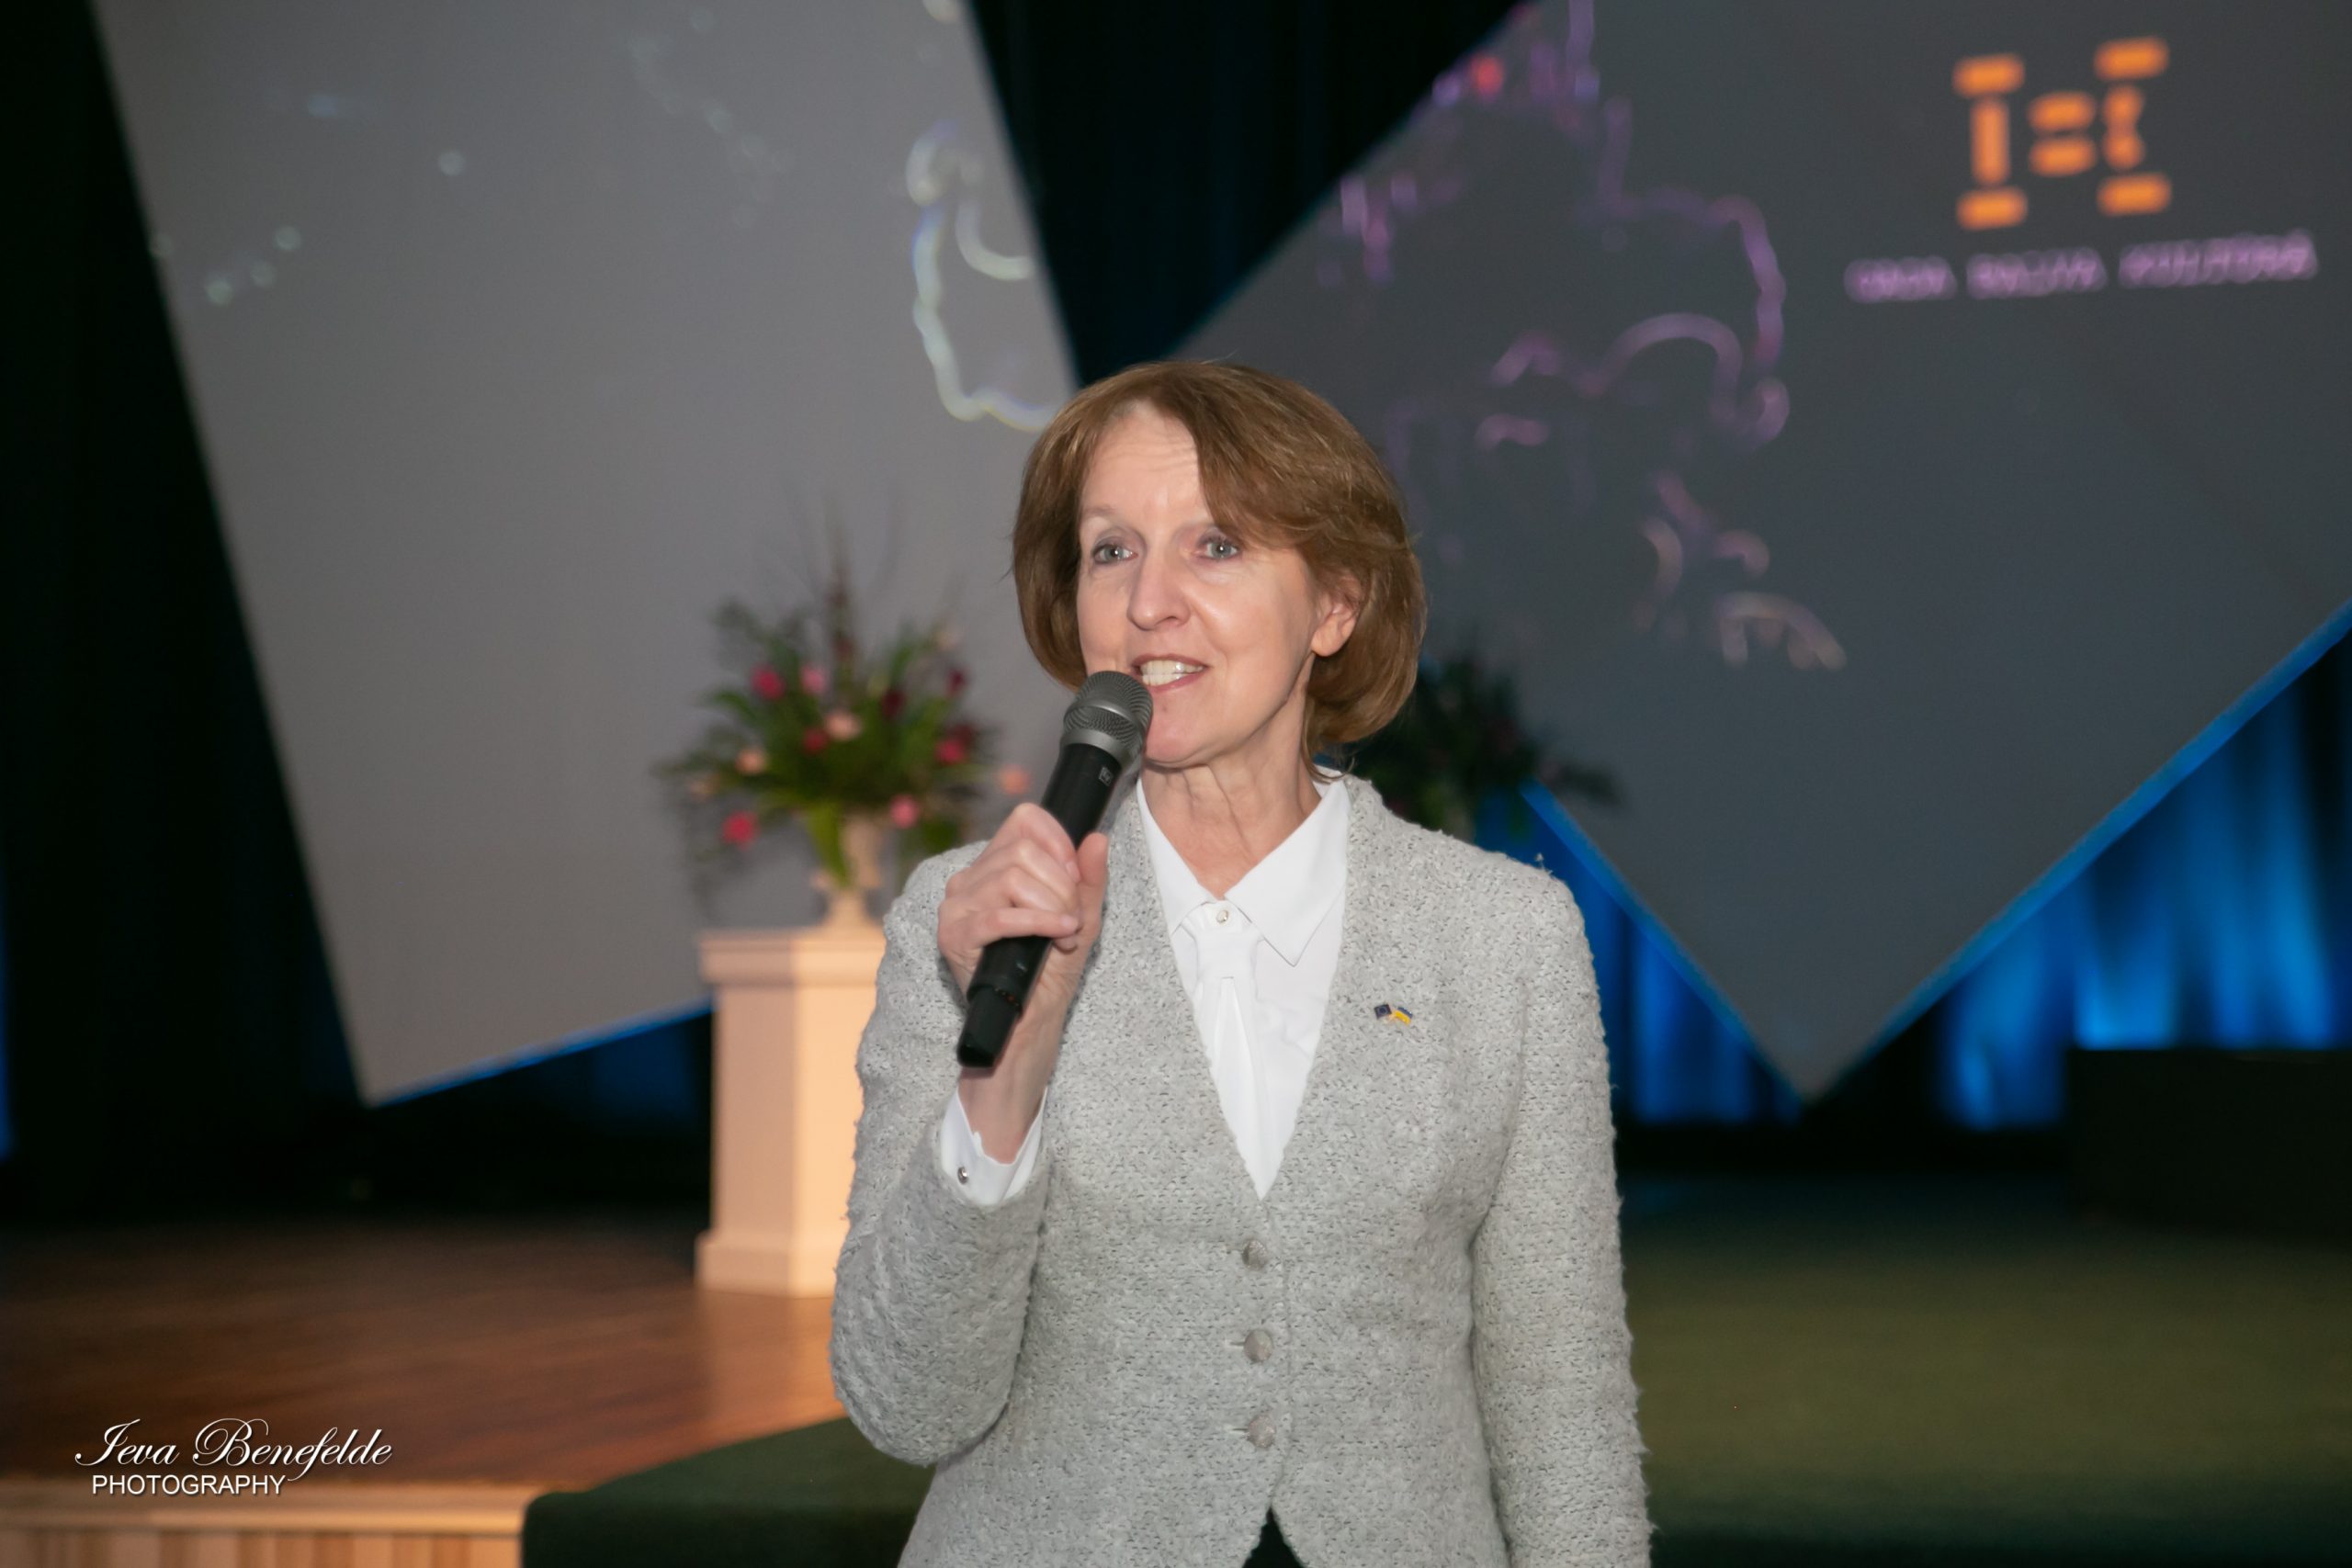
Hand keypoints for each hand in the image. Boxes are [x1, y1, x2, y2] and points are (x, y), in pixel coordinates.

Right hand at [937, 805, 1110, 1128]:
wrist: (1029, 1022)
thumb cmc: (1051, 968)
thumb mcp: (1081, 916)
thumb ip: (1090, 878)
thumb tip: (1098, 838)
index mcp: (994, 865)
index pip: (1024, 819)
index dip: (1058, 841)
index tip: (1075, 877)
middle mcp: (968, 879)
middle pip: (1023, 851)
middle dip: (1062, 886)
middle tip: (1072, 919)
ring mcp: (956, 906)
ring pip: (1012, 878)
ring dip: (1053, 908)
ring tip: (1064, 935)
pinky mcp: (954, 936)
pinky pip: (1000, 915)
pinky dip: (1038, 923)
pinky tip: (1060, 936)